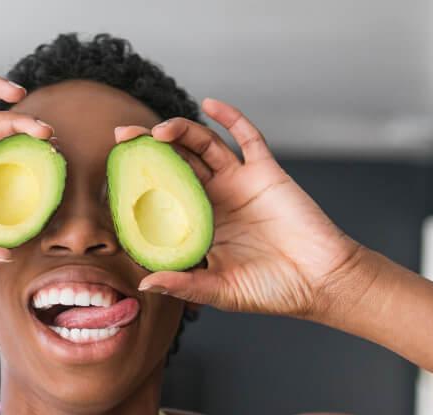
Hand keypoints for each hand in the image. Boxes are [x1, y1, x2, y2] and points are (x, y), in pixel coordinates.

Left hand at [115, 99, 367, 321]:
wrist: (320, 281)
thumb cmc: (273, 290)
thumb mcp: (222, 292)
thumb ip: (185, 285)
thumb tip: (145, 283)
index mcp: (200, 227)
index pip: (161, 198)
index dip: (138, 185)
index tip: (112, 179)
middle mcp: (215, 200)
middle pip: (176, 164)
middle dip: (148, 149)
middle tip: (121, 138)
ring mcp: (239, 183)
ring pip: (204, 147)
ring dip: (181, 131)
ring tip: (158, 131)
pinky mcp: (266, 172)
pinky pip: (247, 137)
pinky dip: (230, 117)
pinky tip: (210, 103)